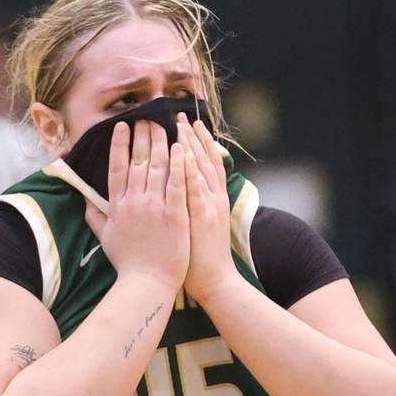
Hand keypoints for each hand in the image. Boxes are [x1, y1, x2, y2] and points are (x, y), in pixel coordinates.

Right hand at [85, 120, 188, 291]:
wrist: (147, 282)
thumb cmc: (127, 262)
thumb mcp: (105, 237)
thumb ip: (94, 215)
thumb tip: (84, 200)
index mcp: (117, 206)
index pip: (116, 167)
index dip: (119, 144)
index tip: (122, 127)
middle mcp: (134, 202)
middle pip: (138, 161)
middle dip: (142, 136)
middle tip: (147, 118)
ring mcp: (155, 207)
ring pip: (158, 167)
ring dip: (161, 143)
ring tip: (164, 125)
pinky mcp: (175, 214)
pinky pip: (177, 184)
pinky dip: (178, 164)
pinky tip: (181, 148)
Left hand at [176, 113, 239, 302]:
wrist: (214, 281)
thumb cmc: (200, 260)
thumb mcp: (198, 228)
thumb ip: (189, 208)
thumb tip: (180, 195)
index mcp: (211, 200)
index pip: (203, 165)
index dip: (195, 144)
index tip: (186, 125)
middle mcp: (213, 198)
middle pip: (203, 160)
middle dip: (191, 136)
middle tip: (181, 115)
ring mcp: (208, 206)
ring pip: (200, 168)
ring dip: (190, 145)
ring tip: (181, 124)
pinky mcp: (202, 217)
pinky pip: (195, 188)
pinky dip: (191, 170)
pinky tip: (184, 153)